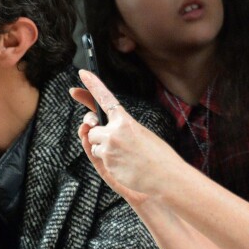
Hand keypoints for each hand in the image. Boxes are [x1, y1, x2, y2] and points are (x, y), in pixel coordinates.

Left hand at [70, 71, 184, 204]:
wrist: (166, 176)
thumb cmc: (158, 156)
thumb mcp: (141, 134)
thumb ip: (119, 129)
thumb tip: (94, 130)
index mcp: (125, 121)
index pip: (105, 98)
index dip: (93, 84)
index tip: (83, 72)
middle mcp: (114, 132)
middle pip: (93, 129)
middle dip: (98, 135)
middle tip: (114, 142)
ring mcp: (109, 148)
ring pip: (94, 144)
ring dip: (104, 150)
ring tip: (125, 156)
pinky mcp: (106, 163)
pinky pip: (99, 159)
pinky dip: (108, 162)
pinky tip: (125, 166)